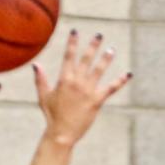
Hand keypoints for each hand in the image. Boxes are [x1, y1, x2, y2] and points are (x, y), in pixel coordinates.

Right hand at [34, 30, 131, 146]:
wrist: (62, 133)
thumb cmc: (52, 116)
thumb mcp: (44, 96)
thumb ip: (41, 80)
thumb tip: (36, 64)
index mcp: (64, 79)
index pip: (69, 56)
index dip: (72, 43)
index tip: (75, 31)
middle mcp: (77, 82)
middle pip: (86, 59)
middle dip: (92, 46)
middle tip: (99, 35)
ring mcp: (88, 91)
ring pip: (99, 70)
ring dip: (106, 58)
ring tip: (111, 50)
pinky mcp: (97, 101)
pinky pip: (111, 88)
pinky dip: (120, 81)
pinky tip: (128, 74)